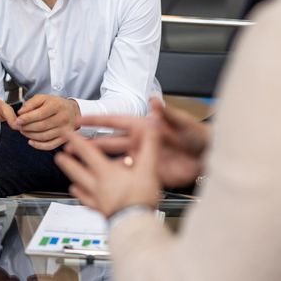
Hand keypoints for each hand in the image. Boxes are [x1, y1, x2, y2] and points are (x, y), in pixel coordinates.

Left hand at [16, 94, 80, 150]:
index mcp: (57, 106)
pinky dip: (39, 145)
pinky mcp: (64, 139)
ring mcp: (65, 130)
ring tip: (23, 131)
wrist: (72, 110)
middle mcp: (63, 118)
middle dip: (27, 127)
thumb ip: (30, 103)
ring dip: (30, 136)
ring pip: (44, 136)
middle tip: (18, 126)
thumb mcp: (43, 98)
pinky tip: (30, 141)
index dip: (27, 118)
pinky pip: (50, 145)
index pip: (40, 114)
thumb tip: (20, 113)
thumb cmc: (54, 104)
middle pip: (41, 126)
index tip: (17, 120)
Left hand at [54, 117, 159, 216]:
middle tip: (59, 156)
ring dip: (73, 179)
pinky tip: (81, 198)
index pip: (86, 152)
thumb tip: (150, 131)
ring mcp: (98, 199)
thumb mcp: (148, 169)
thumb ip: (149, 149)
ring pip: (80, 187)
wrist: (135, 226)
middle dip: (67, 162)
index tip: (64, 132)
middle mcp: (98, 185)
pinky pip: (88, 203)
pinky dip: (83, 198)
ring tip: (69, 179)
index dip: (75, 140)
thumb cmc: (139, 199)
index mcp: (106, 172)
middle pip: (77, 170)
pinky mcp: (102, 212)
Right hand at [78, 98, 210, 187]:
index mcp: (144, 126)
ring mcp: (142, 157)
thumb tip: (155, 100)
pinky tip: (101, 181)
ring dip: (98, 162)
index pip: (116, 121)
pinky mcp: (147, 172)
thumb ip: (167, 114)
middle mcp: (140, 141)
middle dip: (90, 143)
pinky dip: (114, 177)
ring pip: (114, 160)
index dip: (97, 120)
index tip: (79, 120)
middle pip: (110, 142)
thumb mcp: (182, 124)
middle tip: (71, 145)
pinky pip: (127, 175)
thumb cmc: (197, 136)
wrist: (209, 158)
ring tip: (79, 164)